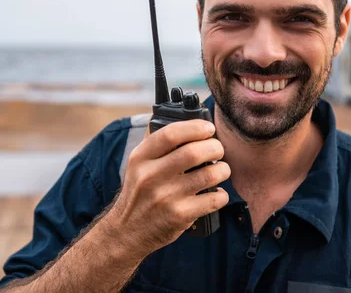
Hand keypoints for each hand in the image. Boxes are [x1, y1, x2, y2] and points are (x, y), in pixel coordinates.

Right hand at [104, 119, 229, 258]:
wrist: (126, 231)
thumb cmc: (139, 193)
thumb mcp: (137, 164)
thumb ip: (156, 143)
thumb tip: (185, 119)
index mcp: (140, 158)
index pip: (171, 134)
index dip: (196, 127)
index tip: (209, 128)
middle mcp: (150, 176)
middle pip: (194, 152)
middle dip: (215, 147)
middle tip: (218, 150)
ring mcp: (165, 197)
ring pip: (209, 175)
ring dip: (223, 170)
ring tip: (221, 170)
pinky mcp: (179, 216)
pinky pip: (213, 199)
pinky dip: (222, 195)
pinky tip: (217, 193)